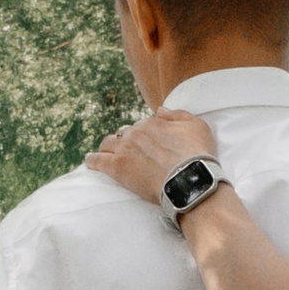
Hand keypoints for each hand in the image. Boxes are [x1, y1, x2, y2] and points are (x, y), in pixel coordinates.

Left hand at [85, 108, 218, 206]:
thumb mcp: (198, 126)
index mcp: (153, 122)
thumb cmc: (198, 155)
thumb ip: (178, 114)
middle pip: (124, 134)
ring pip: (107, 144)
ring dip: (107, 148)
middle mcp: (136, 132)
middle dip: (127, 142)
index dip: (146, 136)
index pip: (143, 126)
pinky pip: (97, 160)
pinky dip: (92, 160)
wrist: (189, 179)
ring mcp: (125, 149)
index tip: (150, 147)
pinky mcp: (117, 167)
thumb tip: (160, 110)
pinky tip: (90, 163)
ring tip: (107, 155)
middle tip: (133, 155)